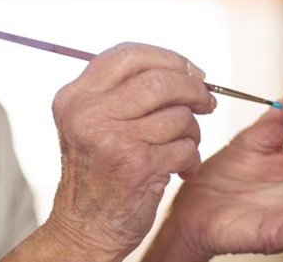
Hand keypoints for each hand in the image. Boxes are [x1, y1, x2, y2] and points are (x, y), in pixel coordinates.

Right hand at [43, 43, 215, 261]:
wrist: (84, 228)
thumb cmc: (96, 171)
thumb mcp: (90, 121)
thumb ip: (121, 90)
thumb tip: (181, 68)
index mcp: (76, 96)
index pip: (128, 54)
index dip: (167, 57)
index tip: (190, 71)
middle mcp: (90, 113)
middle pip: (160, 80)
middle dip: (193, 89)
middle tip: (206, 101)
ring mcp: (114, 139)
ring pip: (179, 114)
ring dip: (191, 130)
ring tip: (182, 144)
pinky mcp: (139, 165)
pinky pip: (186, 145)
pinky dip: (191, 156)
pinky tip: (180, 167)